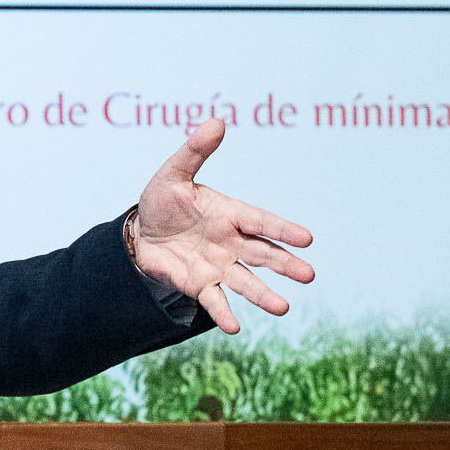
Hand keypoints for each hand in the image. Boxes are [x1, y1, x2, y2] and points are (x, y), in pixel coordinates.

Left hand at [129, 118, 314, 333]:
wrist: (140, 234)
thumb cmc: (162, 201)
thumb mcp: (173, 173)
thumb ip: (195, 151)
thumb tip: (217, 121)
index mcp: (230, 214)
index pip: (261, 221)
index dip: (283, 229)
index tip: (307, 238)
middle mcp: (230, 242)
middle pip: (263, 254)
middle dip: (285, 264)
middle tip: (309, 275)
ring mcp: (218, 266)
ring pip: (246, 281)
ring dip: (264, 295)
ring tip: (283, 308)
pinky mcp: (200, 285)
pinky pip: (215, 300)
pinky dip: (224, 314)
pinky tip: (235, 328)